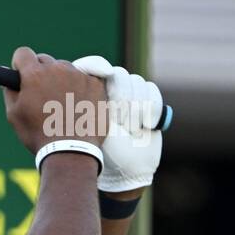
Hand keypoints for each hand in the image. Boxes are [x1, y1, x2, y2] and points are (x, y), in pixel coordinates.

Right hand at [3, 46, 107, 157]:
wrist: (71, 150)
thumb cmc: (38, 134)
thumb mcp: (14, 115)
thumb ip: (9, 91)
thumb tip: (6, 75)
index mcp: (34, 75)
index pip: (23, 53)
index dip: (20, 63)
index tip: (21, 74)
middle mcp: (57, 69)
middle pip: (45, 60)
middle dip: (41, 73)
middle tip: (42, 94)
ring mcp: (79, 75)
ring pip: (65, 69)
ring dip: (61, 79)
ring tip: (61, 104)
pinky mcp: (96, 83)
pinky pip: (84, 78)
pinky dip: (79, 87)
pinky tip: (76, 105)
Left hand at [71, 55, 163, 192]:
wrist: (126, 168)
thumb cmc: (99, 152)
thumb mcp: (84, 127)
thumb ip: (82, 102)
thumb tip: (85, 79)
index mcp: (84, 93)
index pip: (89, 65)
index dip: (96, 65)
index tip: (104, 73)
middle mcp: (105, 90)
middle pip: (119, 75)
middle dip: (123, 99)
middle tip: (120, 123)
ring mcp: (127, 94)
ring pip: (137, 82)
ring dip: (137, 108)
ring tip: (131, 130)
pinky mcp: (146, 99)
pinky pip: (152, 90)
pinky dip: (152, 108)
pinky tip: (146, 126)